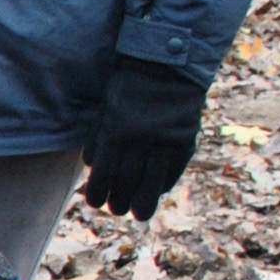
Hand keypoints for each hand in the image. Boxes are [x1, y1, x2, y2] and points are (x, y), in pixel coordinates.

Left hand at [81, 58, 209, 220]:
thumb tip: (93, 170)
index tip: (96, 203)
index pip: (104, 172)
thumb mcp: (106, 109)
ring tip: (138, 214)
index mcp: (116, 129)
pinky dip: (162, 185)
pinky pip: (172, 171)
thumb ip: (99, 139)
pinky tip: (155, 191)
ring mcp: (166, 141)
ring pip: (152, 182)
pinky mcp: (185, 141)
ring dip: (143, 203)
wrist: (167, 66)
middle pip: (128, 182)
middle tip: (117, 209)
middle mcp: (141, 138)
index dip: (99, 193)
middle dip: (120, 201)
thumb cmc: (128, 89)